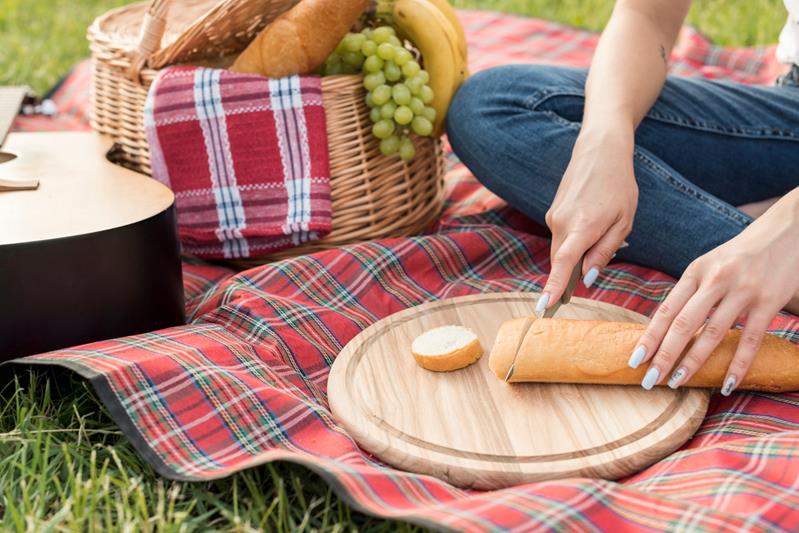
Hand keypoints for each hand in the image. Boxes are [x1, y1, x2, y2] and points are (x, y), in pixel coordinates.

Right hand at [539, 129, 637, 311]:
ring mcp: (553, 217)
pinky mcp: (552, 212)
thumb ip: (604, 252)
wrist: (600, 151)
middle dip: (573, 274)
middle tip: (588, 278)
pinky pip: (561, 237)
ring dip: (576, 254)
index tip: (544, 306)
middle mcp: (561, 223)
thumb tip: (586, 278)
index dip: (554, 287)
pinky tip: (592, 223)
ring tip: (602, 231)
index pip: (563, 264)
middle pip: (563, 262)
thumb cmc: (618, 186)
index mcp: (583, 227)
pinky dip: (573, 241)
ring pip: (562, 250)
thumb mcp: (623, 222)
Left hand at [630, 188, 798, 394]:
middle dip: (665, 354)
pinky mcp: (769, 302)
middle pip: (684, 323)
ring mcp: (743, 291)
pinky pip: (751, 339)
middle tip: (650, 379)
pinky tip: (727, 384)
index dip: (650, 337)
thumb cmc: (738, 255)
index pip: (666, 309)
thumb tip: (663, 327)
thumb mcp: (708, 265)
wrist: (784, 232)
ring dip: (693, 361)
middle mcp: (715, 280)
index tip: (635, 360)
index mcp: (695, 271)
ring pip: (713, 333)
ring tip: (678, 382)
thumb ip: (689, 292)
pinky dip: (738, 364)